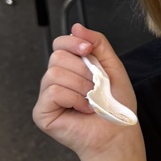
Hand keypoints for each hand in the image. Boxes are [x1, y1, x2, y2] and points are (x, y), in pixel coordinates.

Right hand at [33, 23, 138, 156]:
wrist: (118, 133)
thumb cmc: (116, 106)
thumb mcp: (112, 67)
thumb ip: (98, 43)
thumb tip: (76, 27)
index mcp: (70, 68)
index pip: (60, 44)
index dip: (73, 43)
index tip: (88, 51)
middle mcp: (55, 80)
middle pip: (57, 56)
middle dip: (83, 70)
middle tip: (96, 86)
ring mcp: (46, 97)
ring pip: (54, 73)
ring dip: (82, 86)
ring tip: (92, 100)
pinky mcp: (42, 113)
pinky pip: (53, 92)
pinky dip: (74, 99)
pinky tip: (84, 110)